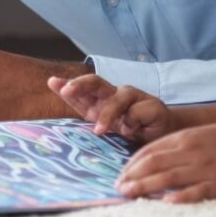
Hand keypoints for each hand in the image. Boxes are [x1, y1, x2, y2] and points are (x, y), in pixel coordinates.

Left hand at [48, 74, 173, 143]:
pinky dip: (133, 122)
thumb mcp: (106, 126)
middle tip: (67, 91)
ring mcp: (134, 98)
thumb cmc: (131, 129)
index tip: (52, 82)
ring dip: (107, 114)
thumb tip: (70, 107)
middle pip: (96, 82)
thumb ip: (89, 116)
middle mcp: (115, 94)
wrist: (163, 135)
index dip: (67, 85)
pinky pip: (138, 111)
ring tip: (99, 131)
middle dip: (79, 84)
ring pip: (117, 98)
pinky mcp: (152, 105)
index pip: (81, 89)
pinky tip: (131, 132)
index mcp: (101, 99)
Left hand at [117, 124, 215, 203]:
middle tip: (118, 189)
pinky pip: (199, 191)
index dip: (132, 165)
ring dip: (147, 186)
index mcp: (182, 139)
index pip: (149, 152)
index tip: (119, 177)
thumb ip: (169, 148)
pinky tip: (168, 202)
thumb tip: (142, 163)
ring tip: (131, 194)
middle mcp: (191, 152)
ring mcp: (205, 168)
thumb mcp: (192, 137)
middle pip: (155, 164)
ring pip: (171, 177)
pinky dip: (183, 196)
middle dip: (134, 177)